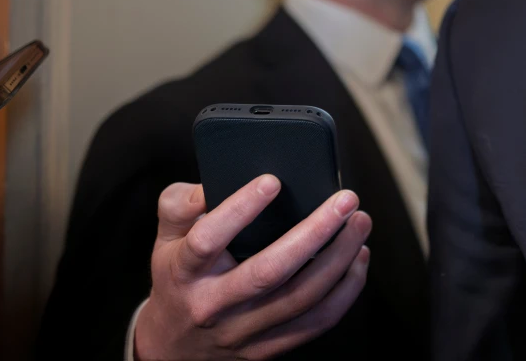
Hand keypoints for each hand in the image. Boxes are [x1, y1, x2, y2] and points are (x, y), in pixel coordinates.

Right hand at [134, 176, 371, 359]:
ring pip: (302, 298)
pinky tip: (358, 258)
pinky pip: (317, 322)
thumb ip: (180, 203)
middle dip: (315, 232)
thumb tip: (213, 183)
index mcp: (185, 271)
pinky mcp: (268, 348)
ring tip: (359, 223)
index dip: (240, 209)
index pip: (207, 240)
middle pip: (269, 272)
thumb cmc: (179, 277)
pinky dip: (347, 289)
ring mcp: (243, 331)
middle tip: (346, 200)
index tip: (272, 180)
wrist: (173, 347)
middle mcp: (214, 304)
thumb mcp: (166, 237)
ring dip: (340, 258)